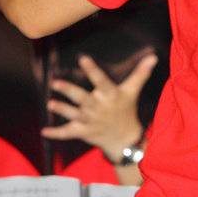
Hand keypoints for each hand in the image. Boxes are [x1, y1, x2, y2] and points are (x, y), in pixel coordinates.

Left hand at [42, 52, 157, 159]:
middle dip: (69, 91)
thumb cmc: (127, 110)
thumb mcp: (133, 91)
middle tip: (55, 82)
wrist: (124, 139)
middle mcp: (99, 108)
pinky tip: (44, 132)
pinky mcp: (83, 132)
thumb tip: (153, 56)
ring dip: (62, 109)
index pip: (100, 80)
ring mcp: (90, 121)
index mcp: (110, 95)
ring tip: (50, 103)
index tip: (82, 58)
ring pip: (73, 115)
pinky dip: (56, 134)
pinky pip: (68, 133)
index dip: (91, 69)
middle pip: (82, 98)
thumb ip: (140, 73)